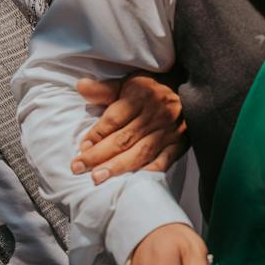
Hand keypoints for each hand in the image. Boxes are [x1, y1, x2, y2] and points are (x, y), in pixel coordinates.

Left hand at [72, 75, 187, 182]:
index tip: (81, 147)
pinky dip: (149, 171)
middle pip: (123, 138)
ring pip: (141, 151)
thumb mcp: (127, 83)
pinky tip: (133, 181)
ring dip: (118, 166)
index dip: (96, 134)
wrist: (187, 89)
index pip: (114, 119)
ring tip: (98, 178)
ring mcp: (167, 130)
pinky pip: (164, 160)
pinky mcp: (179, 143)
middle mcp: (154, 114)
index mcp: (139, 96)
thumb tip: (80, 86)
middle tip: (78, 168)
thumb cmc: (151, 88)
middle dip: (99, 155)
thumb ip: (104, 89)